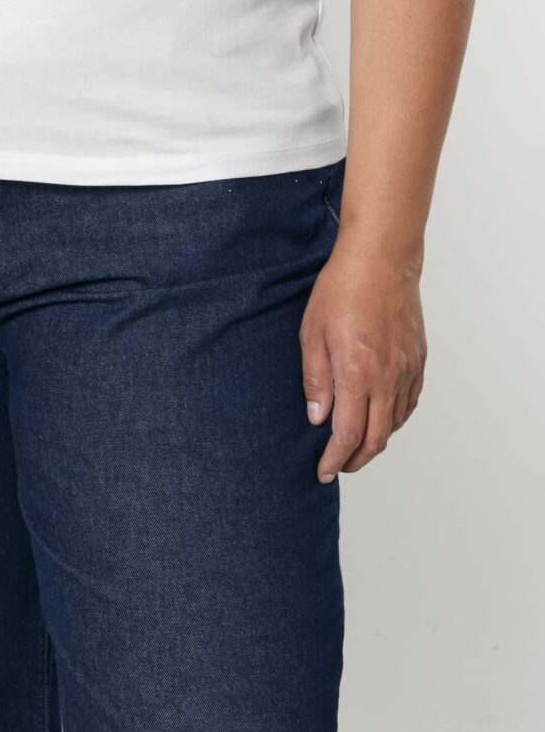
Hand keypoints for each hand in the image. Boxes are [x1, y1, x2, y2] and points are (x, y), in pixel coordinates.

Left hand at [300, 238, 427, 481]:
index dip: (335, 458)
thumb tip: (317, 418)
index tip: (323, 471)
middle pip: (376, 438)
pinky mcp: (418, 361)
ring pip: (394, 423)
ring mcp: (407, 371)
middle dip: (355, 459)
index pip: (348, 434)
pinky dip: (394, 420)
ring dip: (375, 442)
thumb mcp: (312, 334)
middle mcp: (387, 379)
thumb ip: (315, 379)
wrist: (381, 260)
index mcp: (357, 374)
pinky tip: (380, 419)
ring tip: (354, 446)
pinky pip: (409, 403)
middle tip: (337, 466)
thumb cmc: (341, 290)